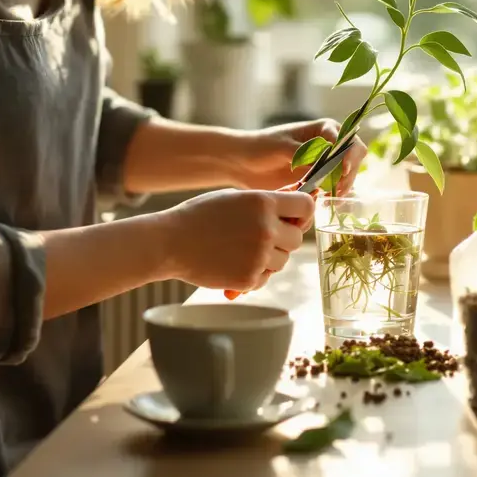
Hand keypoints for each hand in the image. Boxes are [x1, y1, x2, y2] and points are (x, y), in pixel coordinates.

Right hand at [156, 188, 314, 291]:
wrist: (170, 243)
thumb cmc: (200, 216)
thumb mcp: (234, 198)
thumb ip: (266, 203)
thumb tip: (297, 209)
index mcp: (263, 202)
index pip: (306, 206)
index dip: (302, 214)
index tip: (293, 220)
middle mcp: (266, 228)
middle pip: (297, 238)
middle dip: (284, 239)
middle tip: (261, 238)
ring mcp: (259, 255)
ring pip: (283, 260)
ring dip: (269, 258)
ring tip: (241, 250)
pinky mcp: (249, 277)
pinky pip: (265, 278)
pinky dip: (254, 275)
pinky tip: (233, 264)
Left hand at [229, 119, 368, 193]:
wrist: (242, 163)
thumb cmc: (260, 147)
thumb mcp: (282, 147)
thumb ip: (306, 152)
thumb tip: (328, 159)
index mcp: (324, 128)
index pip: (348, 140)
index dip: (349, 155)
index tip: (343, 170)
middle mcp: (330, 144)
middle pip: (354, 157)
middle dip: (350, 172)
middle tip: (337, 189)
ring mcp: (326, 163)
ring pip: (348, 174)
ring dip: (344, 185)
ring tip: (329, 197)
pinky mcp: (319, 180)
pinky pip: (336, 187)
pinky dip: (335, 194)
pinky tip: (327, 202)